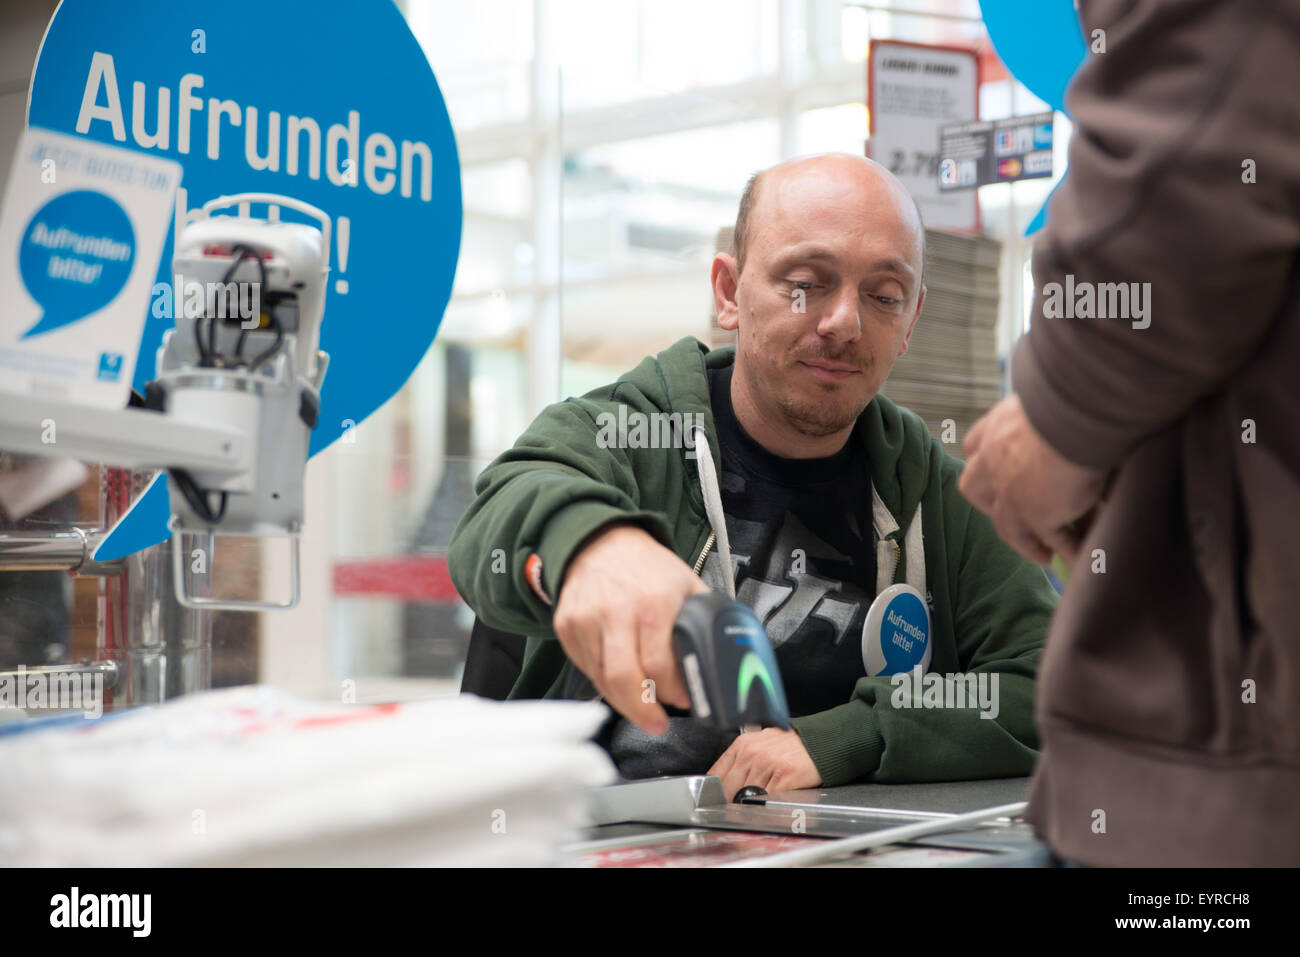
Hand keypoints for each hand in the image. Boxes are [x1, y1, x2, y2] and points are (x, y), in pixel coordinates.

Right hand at [552, 523, 708, 735]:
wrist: (600, 541)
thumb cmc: (648, 567)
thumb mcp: (687, 584)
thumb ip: (704, 620)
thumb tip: (725, 659)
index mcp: (653, 602)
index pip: (659, 664)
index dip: (672, 691)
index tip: (682, 700)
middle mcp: (616, 611)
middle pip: (625, 679)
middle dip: (642, 712)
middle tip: (656, 724)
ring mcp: (586, 619)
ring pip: (602, 680)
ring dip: (623, 702)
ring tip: (640, 708)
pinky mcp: (566, 626)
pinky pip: (585, 669)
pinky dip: (603, 684)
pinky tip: (618, 684)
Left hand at [707, 728, 821, 797]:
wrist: (819, 741)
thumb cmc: (789, 746)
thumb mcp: (759, 745)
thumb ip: (741, 763)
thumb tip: (724, 786)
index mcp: (742, 745)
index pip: (716, 773)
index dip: (713, 791)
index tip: (714, 801)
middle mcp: (752, 752)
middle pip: (728, 788)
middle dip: (729, 802)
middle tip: (734, 810)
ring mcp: (768, 763)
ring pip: (746, 795)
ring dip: (747, 805)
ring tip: (753, 807)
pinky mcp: (784, 774)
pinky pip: (767, 798)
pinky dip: (766, 806)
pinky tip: (768, 804)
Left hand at [959, 394, 1107, 565]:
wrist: (1076, 413)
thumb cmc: (1072, 396)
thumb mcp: (1051, 396)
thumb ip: (1050, 410)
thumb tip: (1074, 405)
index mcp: (998, 426)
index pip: (975, 445)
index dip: (982, 459)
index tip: (992, 470)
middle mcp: (995, 460)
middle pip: (974, 488)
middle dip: (989, 504)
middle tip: (1011, 516)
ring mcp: (1010, 492)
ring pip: (1008, 526)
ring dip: (1025, 542)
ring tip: (1042, 554)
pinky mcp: (1035, 514)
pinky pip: (1051, 539)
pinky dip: (1065, 550)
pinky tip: (1076, 559)